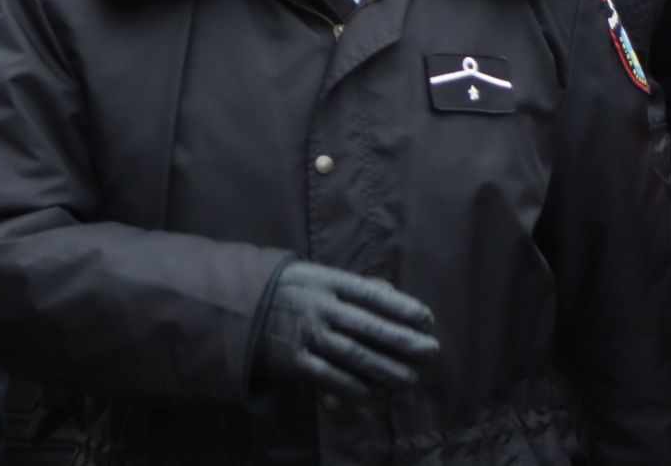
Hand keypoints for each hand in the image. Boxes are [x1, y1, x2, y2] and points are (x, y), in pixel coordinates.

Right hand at [252, 261, 440, 398]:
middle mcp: (321, 308)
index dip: (403, 308)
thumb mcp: (322, 277)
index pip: (374, 296)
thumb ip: (358, 287)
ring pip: (353, 356)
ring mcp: (306, 335)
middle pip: (369, 328)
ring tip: (410, 379)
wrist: (239, 306)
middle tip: (431, 351)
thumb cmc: (294, 290)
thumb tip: (394, 297)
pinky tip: (374, 393)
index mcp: (331, 282)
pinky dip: (353, 387)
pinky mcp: (293, 362)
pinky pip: (328, 377)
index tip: (428, 320)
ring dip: (385, 370)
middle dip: (404, 342)